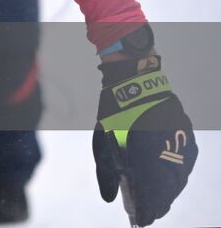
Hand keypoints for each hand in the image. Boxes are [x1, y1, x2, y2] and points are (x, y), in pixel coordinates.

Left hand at [93, 46, 196, 225]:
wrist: (134, 78)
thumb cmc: (114, 111)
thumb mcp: (103, 141)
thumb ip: (107, 171)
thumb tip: (109, 198)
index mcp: (146, 150)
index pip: (153, 189)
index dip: (150, 208)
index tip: (143, 220)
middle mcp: (168, 146)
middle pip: (169, 185)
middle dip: (160, 202)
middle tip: (151, 212)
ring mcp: (181, 138)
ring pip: (181, 174)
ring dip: (171, 190)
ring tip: (160, 200)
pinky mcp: (186, 131)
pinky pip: (187, 160)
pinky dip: (179, 174)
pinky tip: (172, 180)